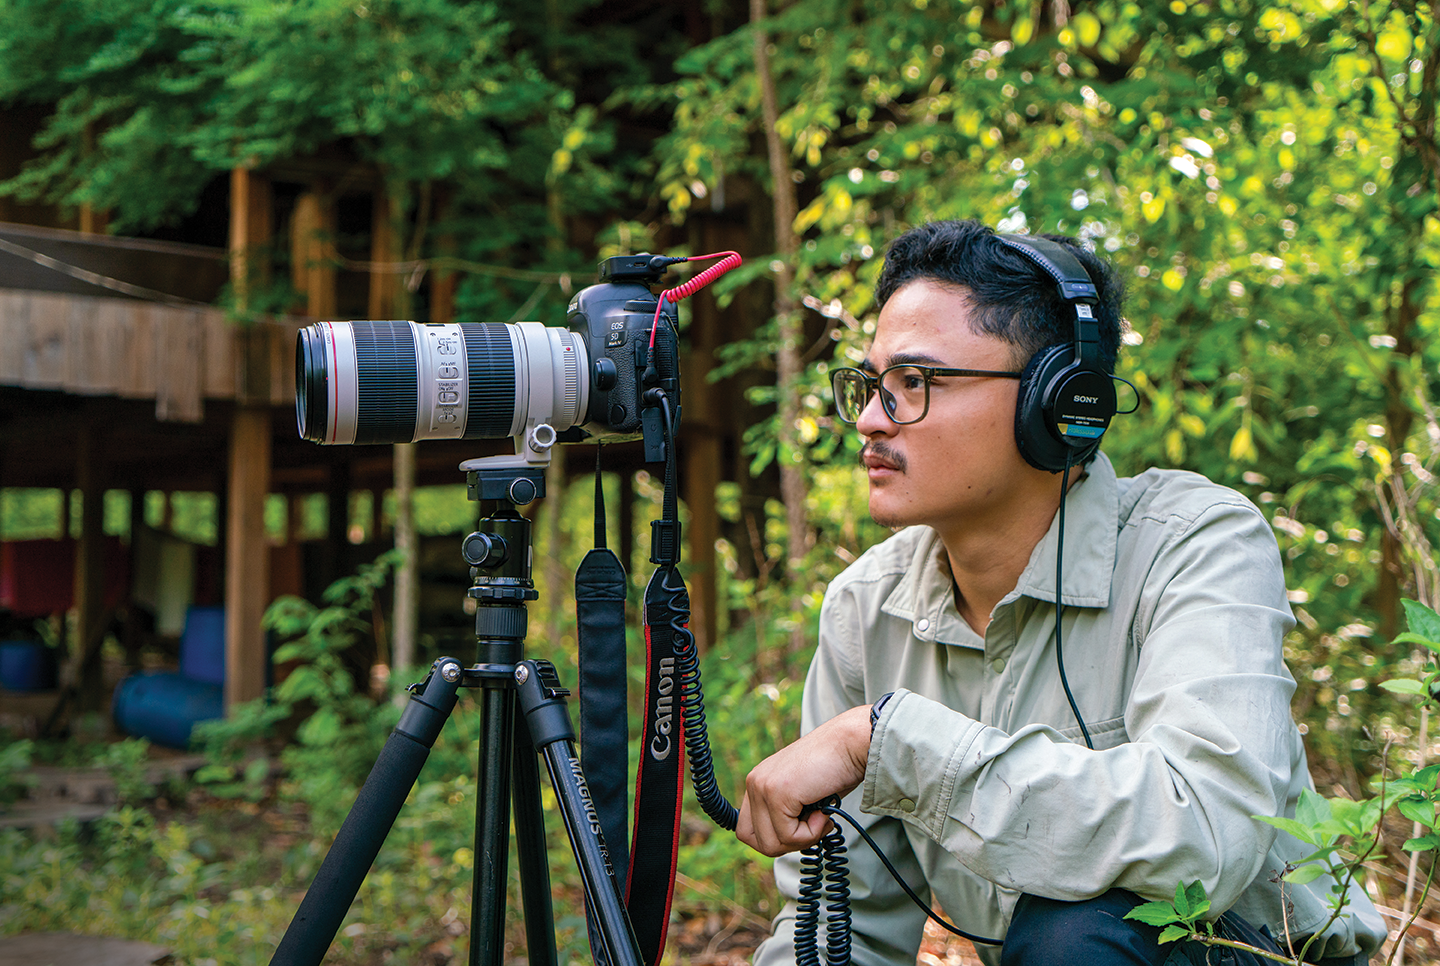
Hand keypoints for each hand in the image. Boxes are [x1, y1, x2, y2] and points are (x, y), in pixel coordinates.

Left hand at [736, 704, 871, 855]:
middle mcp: (755, 782)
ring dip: (802, 839)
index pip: (747, 831)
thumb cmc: (835, 769)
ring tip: (821, 817)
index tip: (800, 829)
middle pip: (757, 841)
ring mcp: (763, 787)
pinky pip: (788, 836)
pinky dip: (812, 833)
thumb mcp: (801, 795)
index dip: (775, 840)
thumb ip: (785, 814)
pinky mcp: (777, 793)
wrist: (851, 744)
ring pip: (771, 844)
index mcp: (758, 782)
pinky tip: (824, 812)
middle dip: (788, 844)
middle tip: (812, 826)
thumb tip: (782, 843)